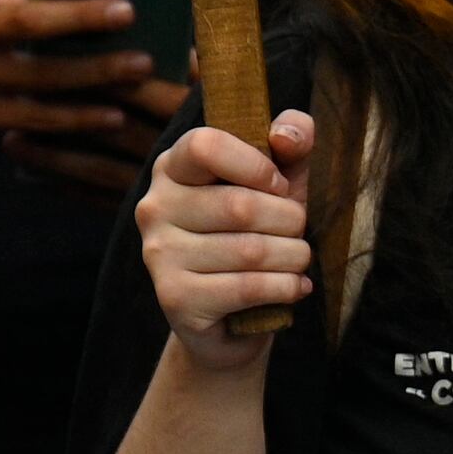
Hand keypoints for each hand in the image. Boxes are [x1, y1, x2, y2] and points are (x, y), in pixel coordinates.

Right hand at [138, 105, 315, 363]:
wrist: (231, 318)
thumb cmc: (256, 237)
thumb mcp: (278, 186)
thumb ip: (289, 148)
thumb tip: (289, 135)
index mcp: (172, 168)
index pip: (205, 146)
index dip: (256, 165)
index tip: (278, 186)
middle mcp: (154, 207)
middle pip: (240, 205)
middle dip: (290, 222)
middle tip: (297, 234)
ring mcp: (159, 254)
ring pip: (249, 250)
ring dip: (293, 258)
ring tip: (298, 262)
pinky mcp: (175, 297)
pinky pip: (247, 287)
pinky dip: (285, 288)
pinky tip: (293, 287)